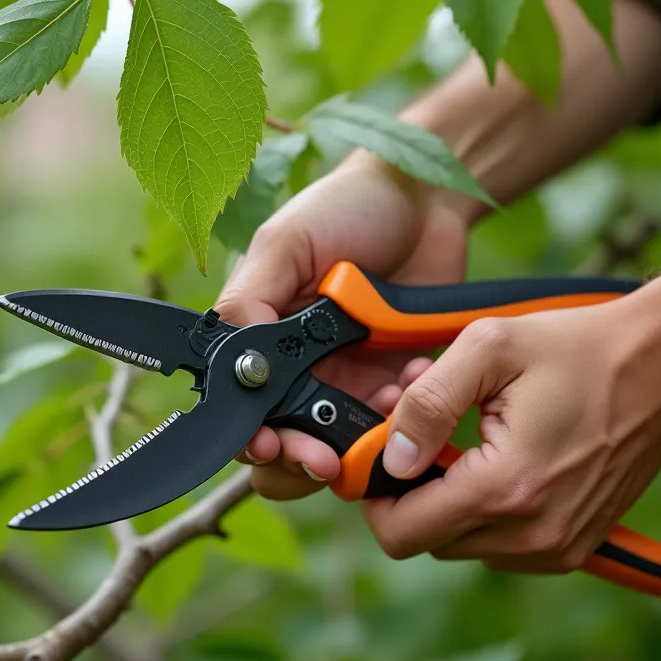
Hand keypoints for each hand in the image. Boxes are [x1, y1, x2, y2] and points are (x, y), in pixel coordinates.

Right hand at [214, 152, 470, 499]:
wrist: (426, 201)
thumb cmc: (347, 208)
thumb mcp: (285, 243)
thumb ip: (250, 301)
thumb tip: (234, 364)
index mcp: (259, 341)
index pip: (241, 411)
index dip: (251, 440)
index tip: (270, 444)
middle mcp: (300, 371)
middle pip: (286, 446)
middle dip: (302, 459)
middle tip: (325, 456)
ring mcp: (348, 381)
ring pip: (341, 448)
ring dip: (358, 443)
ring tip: (383, 405)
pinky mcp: (393, 383)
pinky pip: (393, 424)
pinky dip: (404, 416)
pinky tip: (411, 381)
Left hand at [360, 299, 660, 571]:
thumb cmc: (579, 349)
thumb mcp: (489, 348)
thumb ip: (426, 404)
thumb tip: (390, 458)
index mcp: (505, 489)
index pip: (402, 533)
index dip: (375, 495)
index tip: (380, 454)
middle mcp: (532, 535)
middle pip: (427, 540)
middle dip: (413, 489)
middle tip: (425, 432)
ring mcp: (558, 548)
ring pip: (462, 544)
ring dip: (451, 499)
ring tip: (468, 437)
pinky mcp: (575, 546)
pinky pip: (501, 546)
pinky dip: (488, 511)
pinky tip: (499, 458)